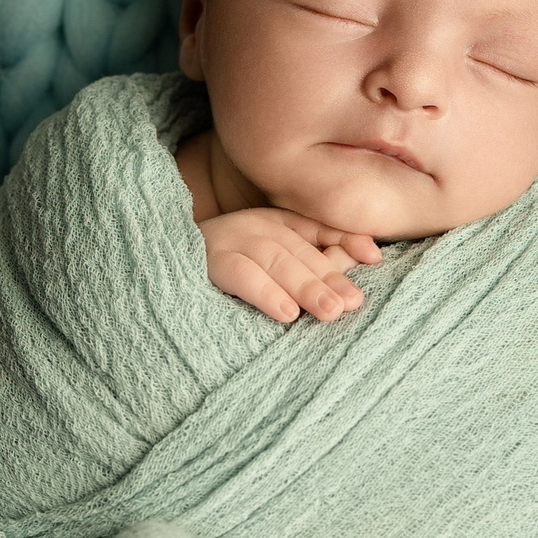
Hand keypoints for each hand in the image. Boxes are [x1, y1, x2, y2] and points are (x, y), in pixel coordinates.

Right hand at [197, 208, 381, 323]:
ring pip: (274, 262)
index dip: (345, 241)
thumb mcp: (276, 262)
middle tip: (351, 304)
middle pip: (298, 252)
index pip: (316, 229)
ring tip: (330, 312)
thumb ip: (321, 257)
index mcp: (274, 223)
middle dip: (328, 278)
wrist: (163, 270)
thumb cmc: (231, 271)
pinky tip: (286, 314)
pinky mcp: (206, 263)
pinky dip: (264, 293)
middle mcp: (254, 226)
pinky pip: (239, 276)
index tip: (374, 258)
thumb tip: (369, 257)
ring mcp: (229, 241)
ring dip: (304, 287)